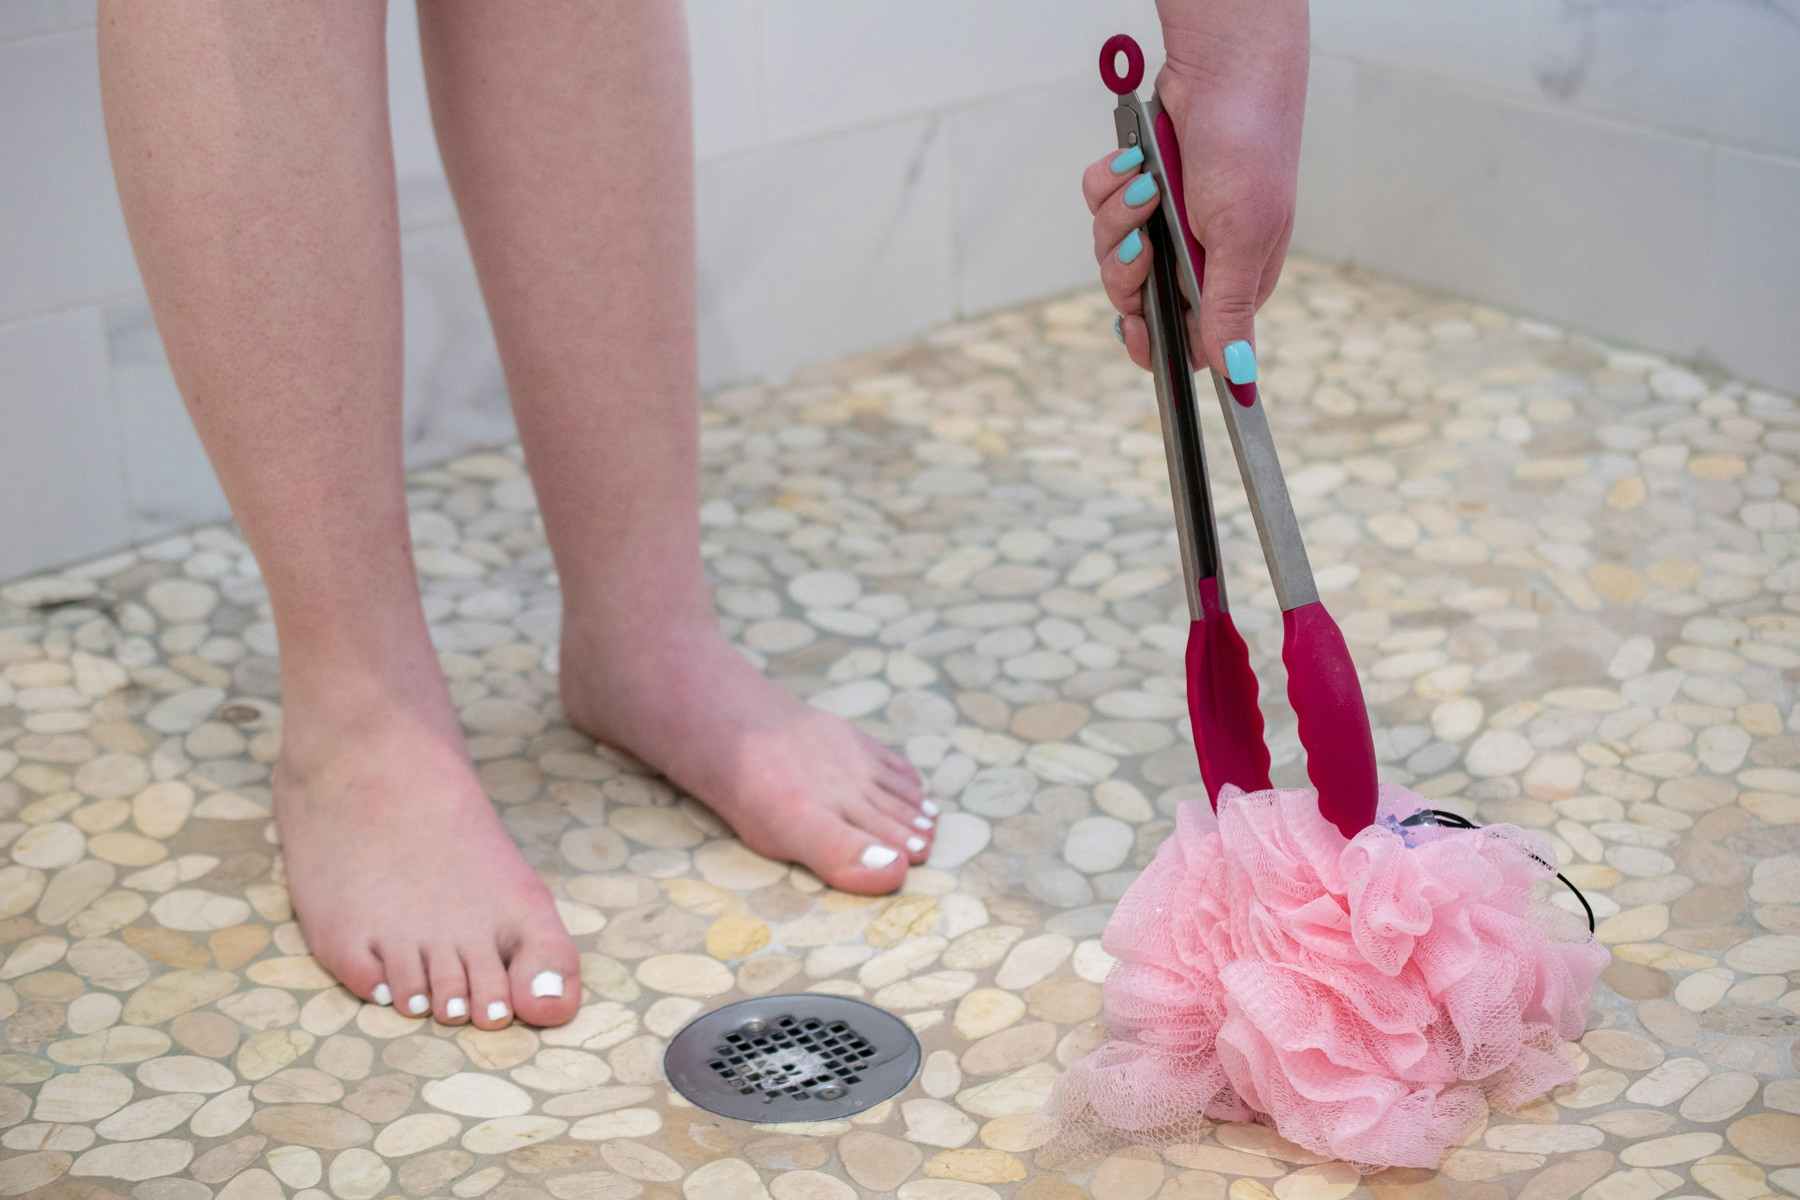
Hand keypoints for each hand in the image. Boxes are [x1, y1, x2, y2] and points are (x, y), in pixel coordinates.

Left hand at [1083, 0, 1307, 382]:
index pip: (1186, 340)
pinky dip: (1109, 183)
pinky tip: (1132, 160)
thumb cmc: (1248, 147)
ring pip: (1112, 250)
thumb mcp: (1241, 238)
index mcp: (1232, 279)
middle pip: (1136, 298)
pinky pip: (1101, 204)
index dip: (1153, 341)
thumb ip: (1228, 310)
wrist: (1222, 69)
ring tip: (1144, 184)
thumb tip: (1237, 376)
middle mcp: (1197, 256)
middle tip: (1144, 239)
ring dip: (1118, 217)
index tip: (1132, 328)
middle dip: (1128, 269)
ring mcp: (1165, 221)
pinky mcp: (1138, 187)